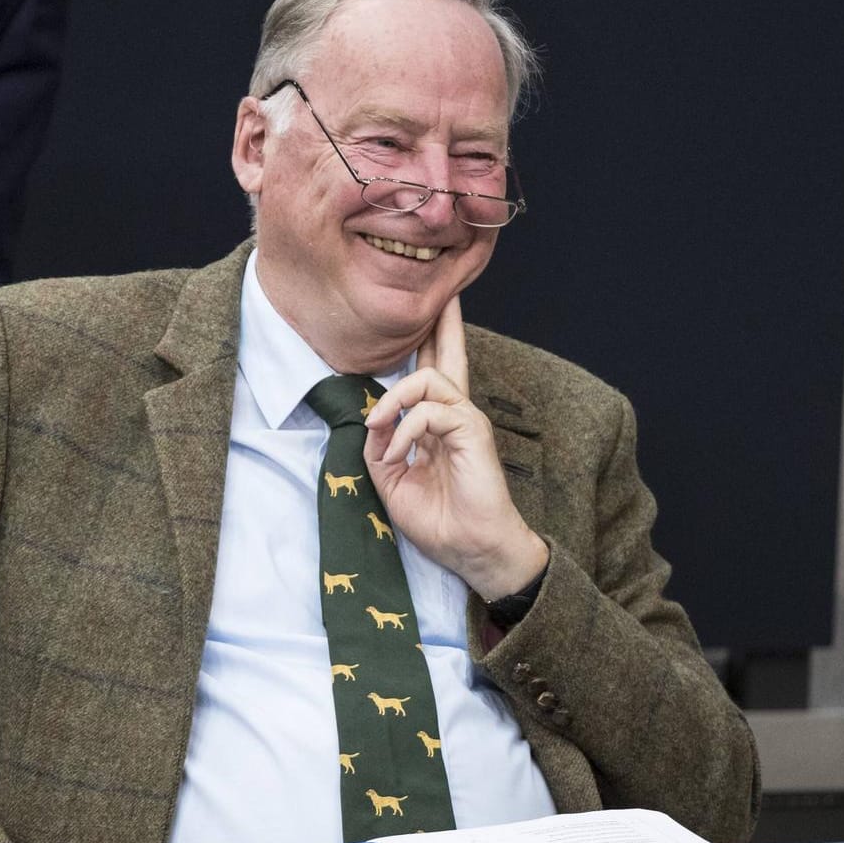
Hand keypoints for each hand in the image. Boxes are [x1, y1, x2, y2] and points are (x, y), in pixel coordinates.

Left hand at [362, 295, 546, 600]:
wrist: (472, 549)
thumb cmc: (439, 520)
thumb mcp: (392, 481)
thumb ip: (379, 446)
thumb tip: (371, 417)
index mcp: (435, 426)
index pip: (428, 375)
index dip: (424, 346)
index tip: (416, 320)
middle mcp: (453, 416)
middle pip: (448, 357)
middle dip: (442, 324)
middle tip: (444, 293)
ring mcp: (465, 421)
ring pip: (429, 378)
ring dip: (394, 400)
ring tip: (379, 429)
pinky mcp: (472, 432)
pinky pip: (431, 411)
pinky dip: (406, 430)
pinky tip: (398, 456)